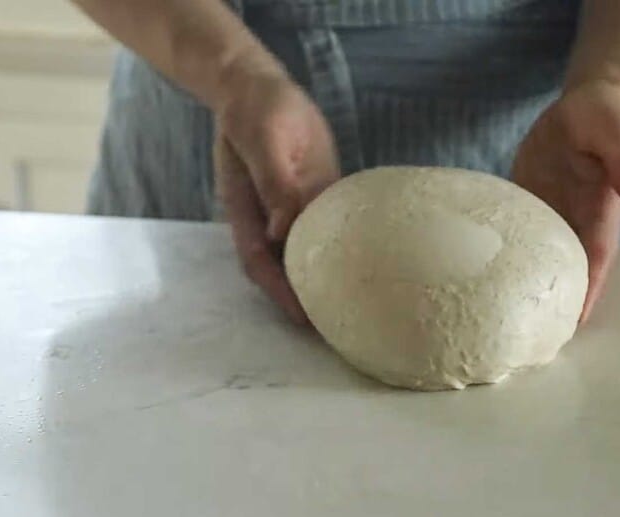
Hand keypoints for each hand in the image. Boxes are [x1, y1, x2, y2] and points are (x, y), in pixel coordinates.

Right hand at [213, 72, 339, 323]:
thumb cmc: (259, 110)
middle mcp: (270, 218)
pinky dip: (345, 247)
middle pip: (284, 268)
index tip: (303, 320)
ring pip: (308, 253)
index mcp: (249, 212)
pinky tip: (370, 261)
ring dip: (325, 279)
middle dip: (304, 299)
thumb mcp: (265, 140)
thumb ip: (274, 183)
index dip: (280, 294)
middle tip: (338, 327)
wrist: (259, 86)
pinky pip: (330, 227)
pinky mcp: (315, 193)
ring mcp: (292, 207)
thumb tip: (282, 230)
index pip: (262, 263)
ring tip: (355, 306)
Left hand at [512, 81, 619, 322]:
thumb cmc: (605, 117)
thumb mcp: (618, 133)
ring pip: (536, 262)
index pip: (592, 263)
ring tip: (500, 323)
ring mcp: (549, 218)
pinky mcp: (525, 207)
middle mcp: (575, 225)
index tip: (569, 329)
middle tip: (528, 343)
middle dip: (552, 306)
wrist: (583, 105)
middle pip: (565, 274)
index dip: (582, 295)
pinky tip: (474, 279)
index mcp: (600, 215)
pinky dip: (498, 259)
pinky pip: (512, 238)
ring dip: (523, 289)